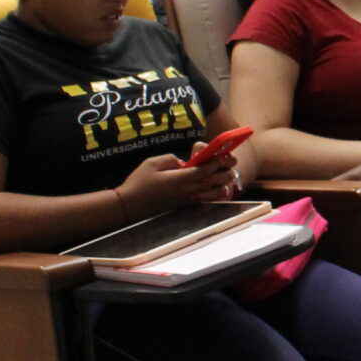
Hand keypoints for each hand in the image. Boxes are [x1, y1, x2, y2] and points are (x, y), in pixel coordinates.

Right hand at [114, 148, 231, 221]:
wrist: (129, 205)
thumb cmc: (138, 182)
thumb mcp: (152, 163)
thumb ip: (171, 159)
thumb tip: (184, 162)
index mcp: (179, 179)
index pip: (204, 170)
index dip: (217, 162)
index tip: (225, 155)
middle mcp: (186, 191)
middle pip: (212, 182)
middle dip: (225, 172)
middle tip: (232, 164)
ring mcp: (185, 200)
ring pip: (211, 193)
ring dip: (222, 185)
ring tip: (229, 177)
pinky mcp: (182, 206)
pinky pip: (203, 200)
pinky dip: (213, 195)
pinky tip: (218, 190)